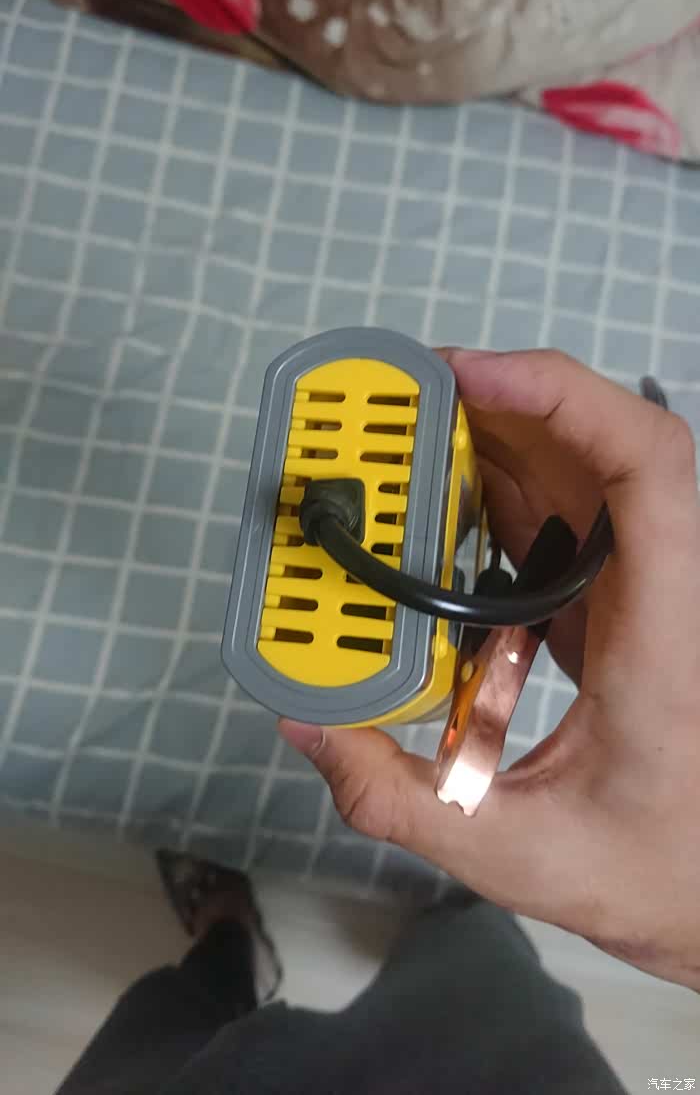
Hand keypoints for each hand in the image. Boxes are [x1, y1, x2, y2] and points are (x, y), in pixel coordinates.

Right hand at [280, 350, 699, 989]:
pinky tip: (430, 508)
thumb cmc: (649, 870)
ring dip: (488, 439)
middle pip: (595, 445)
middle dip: (494, 404)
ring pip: (574, 469)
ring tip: (400, 442)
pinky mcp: (610, 597)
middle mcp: (660, 587)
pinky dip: (491, 488)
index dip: (562, 396)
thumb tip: (308, 725)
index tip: (469, 375)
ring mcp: (638, 586)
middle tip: (393, 403)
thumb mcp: (515, 851)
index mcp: (663, 633)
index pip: (646, 467)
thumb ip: (399, 797)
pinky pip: (556, 510)